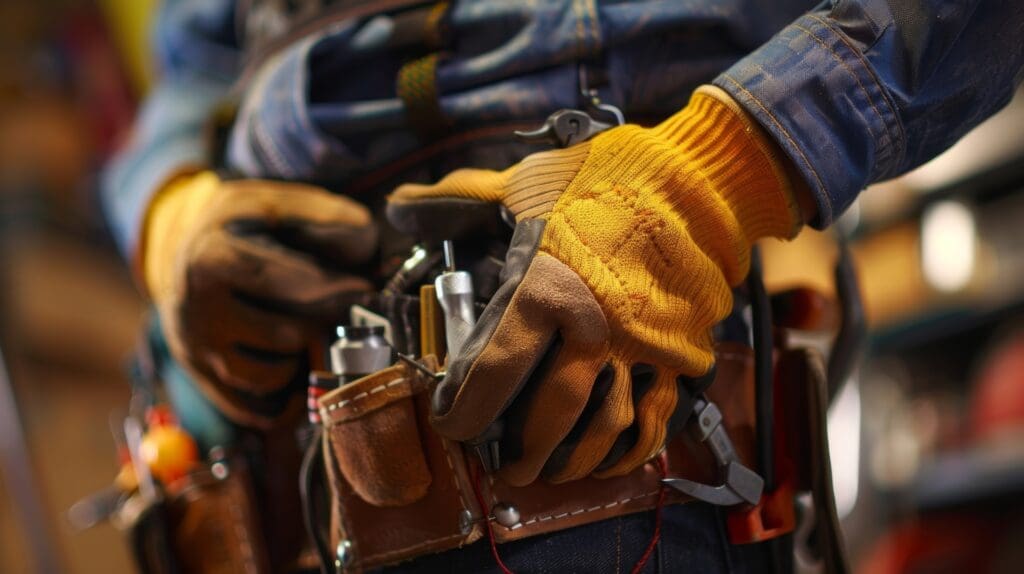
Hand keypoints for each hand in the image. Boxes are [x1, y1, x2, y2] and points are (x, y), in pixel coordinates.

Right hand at [144, 172, 376, 426]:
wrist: (181, 248)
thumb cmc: (244, 225)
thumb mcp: (276, 203)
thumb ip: (324, 218)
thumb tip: (368, 248)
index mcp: (212, 258)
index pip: (289, 283)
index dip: (335, 287)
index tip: (363, 287)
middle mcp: (193, 310)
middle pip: (288, 334)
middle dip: (324, 320)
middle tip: (345, 305)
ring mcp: (195, 350)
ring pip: (275, 374)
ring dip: (301, 353)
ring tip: (305, 323)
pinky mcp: (202, 381)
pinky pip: (258, 408)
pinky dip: (284, 391)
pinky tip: (294, 359)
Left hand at [388, 86, 800, 484]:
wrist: (694, 183)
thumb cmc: (602, 181)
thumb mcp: (523, 183)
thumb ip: (457, 201)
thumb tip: (398, 208)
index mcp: (544, 290)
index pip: (492, 373)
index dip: (465, 412)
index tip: (451, 426)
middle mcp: (592, 330)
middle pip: (550, 414)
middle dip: (521, 452)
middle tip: (503, 466)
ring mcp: (641, 348)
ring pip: (602, 429)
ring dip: (572, 462)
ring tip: (549, 473)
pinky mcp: (680, 357)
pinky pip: (653, 423)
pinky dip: (628, 453)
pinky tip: (607, 463)